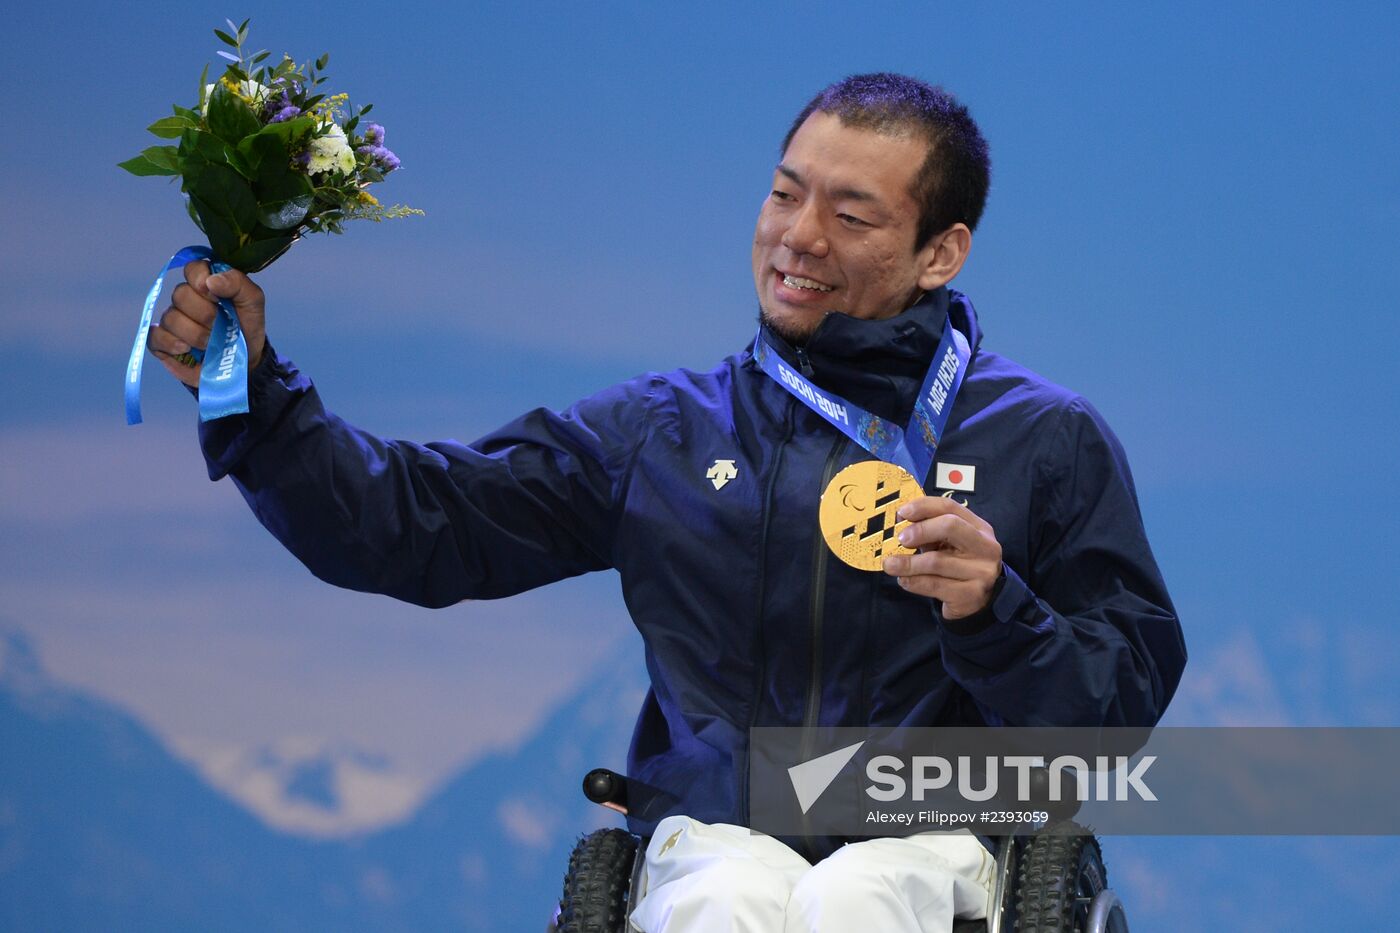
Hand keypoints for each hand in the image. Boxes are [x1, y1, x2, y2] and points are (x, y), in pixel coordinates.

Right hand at [147, 261, 265, 387]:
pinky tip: (187, 350)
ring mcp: (172, 319)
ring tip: (211, 343)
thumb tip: (211, 280)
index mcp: (206, 282)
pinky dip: (173, 345)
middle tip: (221, 326)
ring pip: (171, 318)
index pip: (193, 268)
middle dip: (206, 315)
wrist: (244, 362)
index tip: (217, 296)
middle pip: (180, 294)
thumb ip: (237, 283)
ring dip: (196, 335)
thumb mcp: (252, 302)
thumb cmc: (247, 327)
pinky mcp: (162, 341)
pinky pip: (155, 336)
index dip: (201, 280)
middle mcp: (186, 298)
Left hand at [882, 495, 1002, 618]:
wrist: (977, 604)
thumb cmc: (956, 566)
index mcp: (979, 528)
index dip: (923, 506)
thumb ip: (930, 530)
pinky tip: (904, 580)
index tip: (901, 512)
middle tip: (900, 539)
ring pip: (936, 561)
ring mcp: (981, 572)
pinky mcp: (970, 595)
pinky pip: (933, 585)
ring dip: (907, 563)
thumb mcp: (948, 544)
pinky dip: (913, 582)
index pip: (950, 507)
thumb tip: (902, 518)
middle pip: (950, 526)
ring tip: (890, 565)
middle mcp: (986, 547)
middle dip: (920, 530)